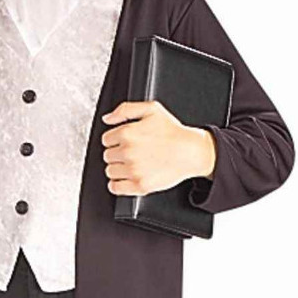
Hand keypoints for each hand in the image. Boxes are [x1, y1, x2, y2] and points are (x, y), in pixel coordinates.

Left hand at [101, 100, 216, 195]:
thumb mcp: (151, 109)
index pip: (106, 140)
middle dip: (117, 154)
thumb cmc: (173, 132)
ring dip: (118, 169)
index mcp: (127, 133)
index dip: (116, 140)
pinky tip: (127, 178)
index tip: (126, 142)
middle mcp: (128, 152)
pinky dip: (118, 184)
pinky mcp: (140, 185)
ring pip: (110, 171)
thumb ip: (125, 109)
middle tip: (133, 153)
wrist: (191, 152)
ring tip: (133, 164)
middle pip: (107, 156)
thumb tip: (108, 119)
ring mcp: (133, 170)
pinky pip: (115, 187)